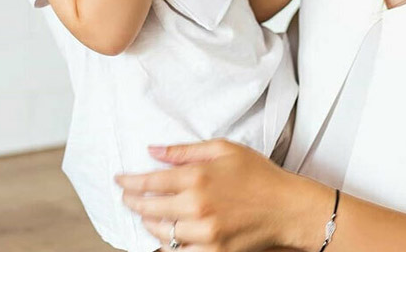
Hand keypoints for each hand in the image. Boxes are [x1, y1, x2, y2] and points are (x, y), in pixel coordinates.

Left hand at [114, 139, 325, 250]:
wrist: (286, 206)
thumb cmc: (257, 173)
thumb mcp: (224, 149)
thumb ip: (185, 151)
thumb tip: (153, 151)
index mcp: (198, 177)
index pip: (151, 181)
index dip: (130, 182)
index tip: (120, 181)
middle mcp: (197, 206)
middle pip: (150, 209)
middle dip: (133, 203)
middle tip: (127, 198)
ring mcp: (204, 233)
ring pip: (161, 233)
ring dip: (148, 225)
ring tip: (146, 216)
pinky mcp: (213, 253)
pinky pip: (178, 256)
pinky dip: (167, 247)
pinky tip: (164, 238)